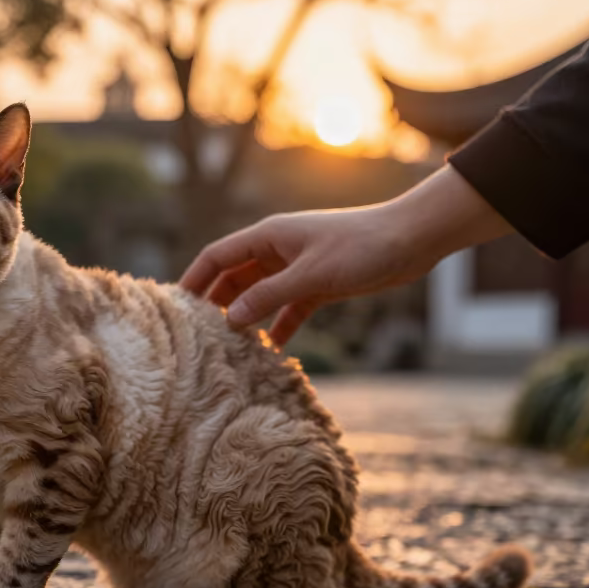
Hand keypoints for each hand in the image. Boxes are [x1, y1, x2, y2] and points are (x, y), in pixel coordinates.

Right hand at [181, 166, 512, 345]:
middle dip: (216, 304)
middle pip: (234, 277)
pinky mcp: (318, 284)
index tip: (175, 307)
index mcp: (269, 236)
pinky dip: (278, 326)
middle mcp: (277, 250)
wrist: (412, 239)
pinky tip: (272, 352)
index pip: (217, 256)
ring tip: (229, 349)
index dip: (194, 279)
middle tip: (197, 336)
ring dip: (246, 318)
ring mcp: (297, 267)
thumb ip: (269, 297)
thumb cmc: (362, 247)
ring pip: (260, 295)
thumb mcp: (311, 275)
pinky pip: (288, 308)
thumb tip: (230, 319)